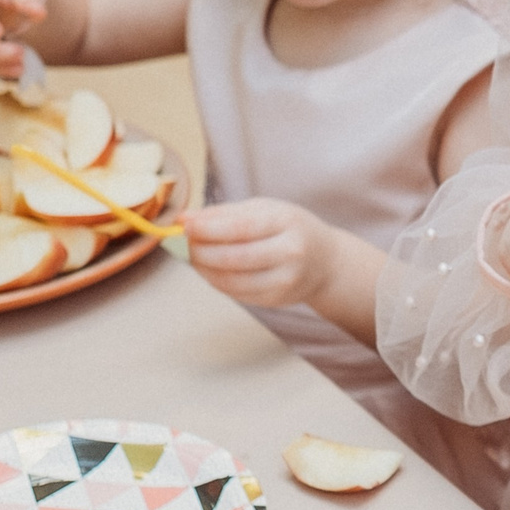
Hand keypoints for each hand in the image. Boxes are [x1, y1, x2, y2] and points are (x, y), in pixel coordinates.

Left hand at [181, 199, 347, 309]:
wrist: (326, 262)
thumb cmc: (290, 229)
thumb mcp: (265, 209)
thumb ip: (225, 213)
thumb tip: (184, 219)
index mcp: (287, 223)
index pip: (240, 228)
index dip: (207, 229)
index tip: (184, 225)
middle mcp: (290, 253)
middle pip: (233, 258)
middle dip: (200, 251)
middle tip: (184, 242)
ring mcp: (285, 280)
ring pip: (230, 281)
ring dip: (203, 269)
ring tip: (195, 256)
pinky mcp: (276, 300)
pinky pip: (236, 293)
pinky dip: (216, 281)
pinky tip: (212, 269)